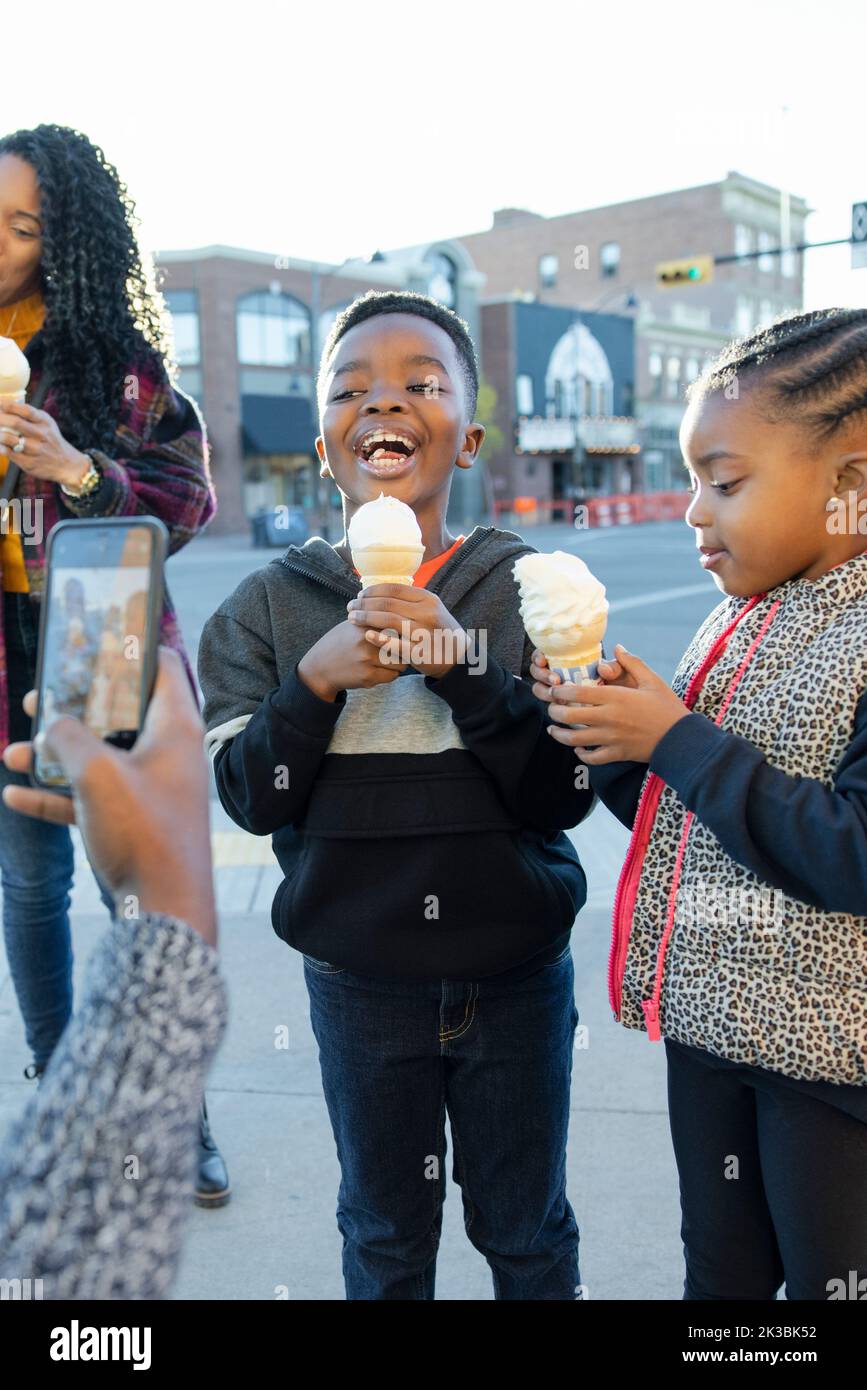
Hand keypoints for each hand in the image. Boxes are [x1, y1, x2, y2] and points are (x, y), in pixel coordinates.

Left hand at [0, 402, 91, 487]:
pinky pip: (9, 453)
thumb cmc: (50, 439)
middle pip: (16, 423)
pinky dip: (1, 448)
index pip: (26, 410)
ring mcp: (35, 450)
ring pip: (10, 439)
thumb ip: (29, 414)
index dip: (10, 405)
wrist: (66, 464)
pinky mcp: (29, 463)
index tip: (0, 403)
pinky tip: (1, 445)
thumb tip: (4, 404)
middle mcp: (41, 435)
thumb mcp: (46, 423)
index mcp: (44, 422)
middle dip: (0, 418)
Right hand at [1, 647, 216, 944]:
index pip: (162, 668)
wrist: (165, 910)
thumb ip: (68, 738)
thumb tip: (51, 722)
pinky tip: (15, 794)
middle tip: (39, 695)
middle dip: (74, 705)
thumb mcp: (97, 774)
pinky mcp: (132, 821)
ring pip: (97, 756)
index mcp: (174, 728)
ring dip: (53, 754)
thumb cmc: (144, 833)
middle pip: (118, 712)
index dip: (131, 648)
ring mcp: (149, 788)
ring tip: (12, 750)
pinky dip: (55, 794)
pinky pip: (88, 797)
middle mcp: (166, 752)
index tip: (98, 637)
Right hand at [297, 617, 407, 700]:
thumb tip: (401, 612)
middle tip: (403, 649)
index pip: (397, 624)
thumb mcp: (353, 624)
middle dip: (406, 647)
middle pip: (404, 643)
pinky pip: (393, 676)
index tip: (406, 634)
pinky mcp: (368, 676)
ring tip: (391, 661)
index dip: (405, 630)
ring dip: (400, 663)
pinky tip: (381, 670)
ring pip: (401, 662)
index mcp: (365, 623)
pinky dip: (391, 674)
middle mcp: (367, 639)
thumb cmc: (340, 643)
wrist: (320, 667)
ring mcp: (368, 659)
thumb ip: (374, 618)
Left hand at [345, 584, 467, 679]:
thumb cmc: (440, 631)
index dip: (373, 591)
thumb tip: (382, 592)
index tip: (360, 595)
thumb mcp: (432, 609)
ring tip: (352, 619)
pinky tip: (366, 635)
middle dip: (364, 604)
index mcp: (428, 599)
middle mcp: (426, 613)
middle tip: (350, 607)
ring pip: (388, 620)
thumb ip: (411, 601)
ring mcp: (423, 632)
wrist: (458, 657)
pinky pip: (395, 643)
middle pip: (387, 603)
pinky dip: (379, 638)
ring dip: (366, 618)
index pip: (394, 589)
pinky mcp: (419, 652)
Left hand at [546, 646, 690, 762]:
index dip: (560, 692)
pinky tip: (578, 749)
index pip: (577, 693)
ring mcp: (611, 738)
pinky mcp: (617, 754)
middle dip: (554, 712)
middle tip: (551, 708)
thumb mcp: (652, 680)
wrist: (681, 738)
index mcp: (616, 697)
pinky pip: (592, 757)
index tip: (554, 690)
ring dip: (560, 734)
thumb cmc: (667, 707)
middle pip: (570, 716)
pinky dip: (581, 754)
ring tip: (554, 730)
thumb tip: (617, 647)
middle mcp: (609, 718)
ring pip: (575, 739)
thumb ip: (632, 663)